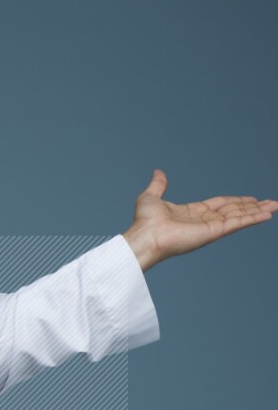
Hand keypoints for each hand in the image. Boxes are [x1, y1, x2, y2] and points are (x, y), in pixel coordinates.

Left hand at [123, 170, 277, 269]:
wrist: (144, 236)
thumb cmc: (144, 222)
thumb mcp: (151, 197)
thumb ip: (159, 185)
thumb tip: (159, 172)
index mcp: (192, 213)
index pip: (220, 205)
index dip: (236, 202)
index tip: (250, 199)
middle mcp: (203, 221)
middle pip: (234, 211)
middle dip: (252, 207)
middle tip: (270, 203)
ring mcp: (210, 227)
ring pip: (239, 216)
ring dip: (257, 212)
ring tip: (274, 207)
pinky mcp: (213, 232)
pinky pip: (237, 223)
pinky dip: (253, 218)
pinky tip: (267, 214)